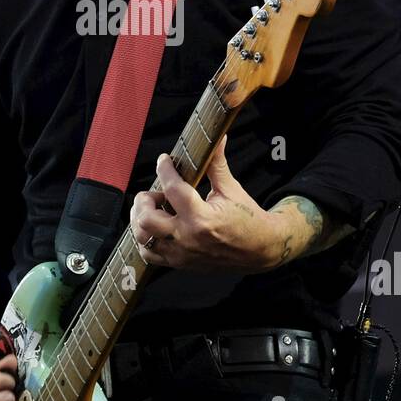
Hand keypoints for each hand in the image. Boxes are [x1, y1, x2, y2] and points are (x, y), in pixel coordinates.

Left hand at [129, 137, 286, 272]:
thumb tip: (218, 137)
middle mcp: (188, 238)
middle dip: (144, 200)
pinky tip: (154, 227)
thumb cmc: (247, 218)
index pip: (173, 189)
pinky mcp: (180, 263)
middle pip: (146, 218)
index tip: (164, 160)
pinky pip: (149, 255)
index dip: (165, 169)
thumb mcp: (232, 189)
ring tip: (153, 209)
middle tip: (155, 192)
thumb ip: (217, 164)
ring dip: (140, 220)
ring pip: (142, 238)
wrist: (260, 249)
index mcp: (202, 218)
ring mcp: (182, 254)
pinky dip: (145, 240)